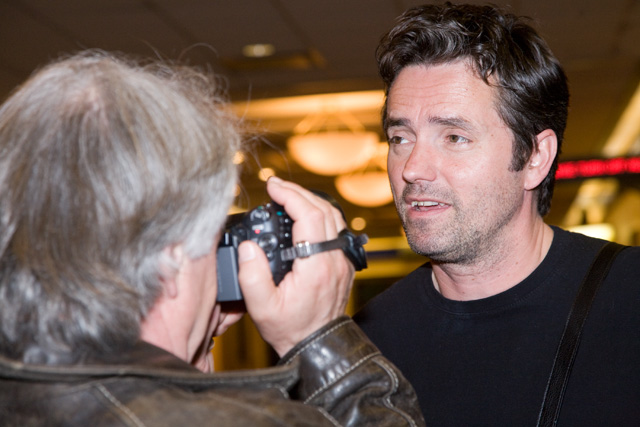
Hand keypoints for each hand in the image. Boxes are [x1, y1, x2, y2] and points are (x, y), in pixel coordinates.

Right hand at [237, 177, 353, 355]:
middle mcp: (334, 259)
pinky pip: (335, 229)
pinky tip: (302, 215)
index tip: (272, 187)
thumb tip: (248, 247)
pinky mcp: (343, 263)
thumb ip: (252, 276)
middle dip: (298, 192)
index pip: (310, 216)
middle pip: (323, 210)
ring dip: (310, 200)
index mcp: (316, 266)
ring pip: (333, 217)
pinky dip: (319, 214)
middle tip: (276, 187)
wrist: (316, 344)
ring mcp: (342, 260)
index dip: (291, 196)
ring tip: (287, 195)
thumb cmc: (290, 328)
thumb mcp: (262, 307)